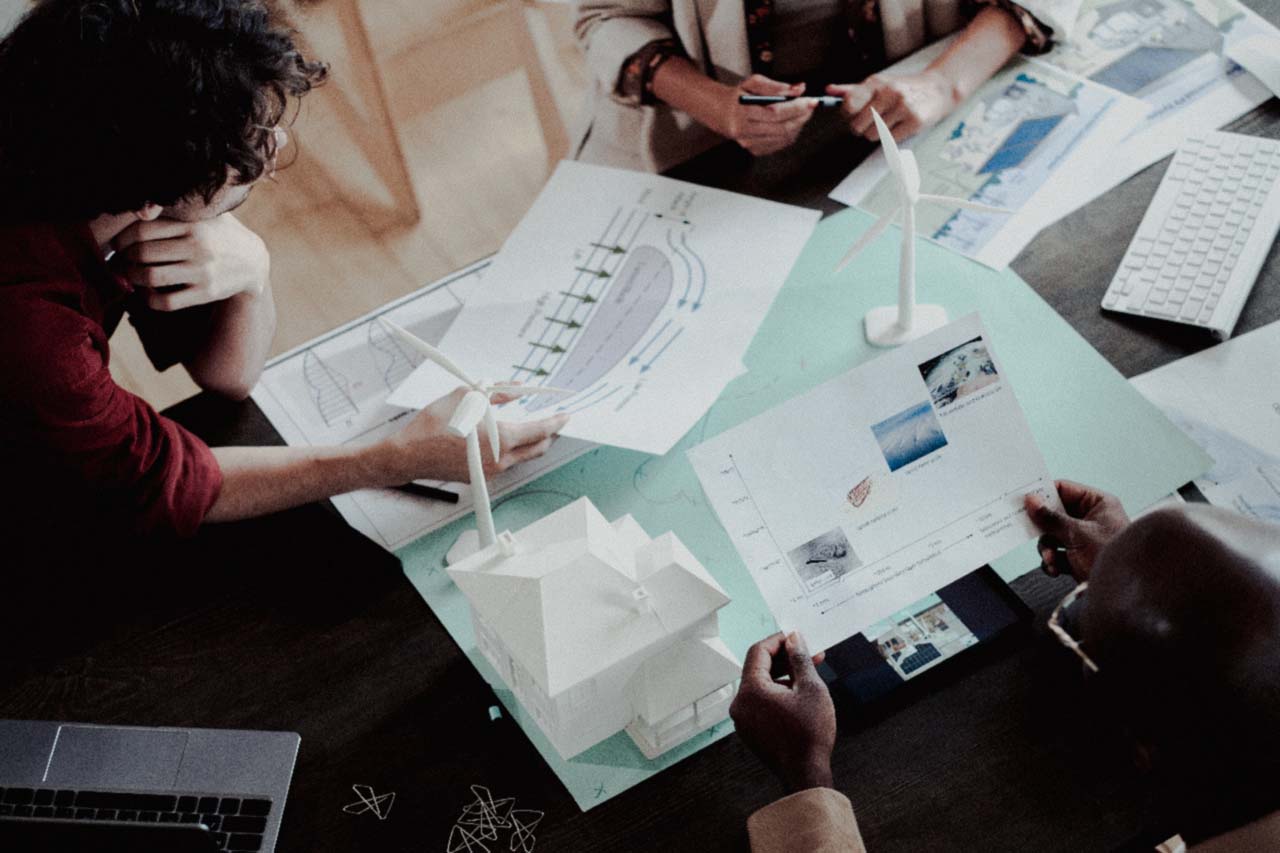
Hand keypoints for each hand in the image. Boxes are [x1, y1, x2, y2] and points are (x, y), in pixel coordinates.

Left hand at [110, 213, 269, 310]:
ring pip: (150, 277)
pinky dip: (149, 299)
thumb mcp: (205, 215)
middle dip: (124, 258)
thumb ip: (176, 210)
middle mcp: (198, 247)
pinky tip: (148, 292)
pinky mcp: (205, 293)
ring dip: (133, 277)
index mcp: (193, 225)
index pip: (142, 230)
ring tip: (130, 274)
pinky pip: (166, 301)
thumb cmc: (219, 235)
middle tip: (120, 260)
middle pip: (142, 253)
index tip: (117, 243)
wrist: (253, 263)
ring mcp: (202, 272)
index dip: (121, 238)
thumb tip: (140, 207)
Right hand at [372, 388, 568, 484]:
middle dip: (549, 435)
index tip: (567, 415)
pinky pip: (504, 462)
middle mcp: (500, 461)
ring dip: (530, 443)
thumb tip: (518, 388)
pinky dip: (511, 450)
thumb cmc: (434, 425)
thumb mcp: (467, 397)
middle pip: (537, 448)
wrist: (407, 455)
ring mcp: (491, 473)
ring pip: (522, 457)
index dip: (556, 422)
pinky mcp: (480, 478)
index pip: (540, 431)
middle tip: (554, 422)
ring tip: (532, 427)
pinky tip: (505, 438)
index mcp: (501, 439)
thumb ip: (498, 393)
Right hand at [718, 75, 816, 155]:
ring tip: (801, 112)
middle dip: (801, 117)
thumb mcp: (754, 83)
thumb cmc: (740, 96)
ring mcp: (749, 144)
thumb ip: (776, 86)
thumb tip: (799, 89)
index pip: (775, 113)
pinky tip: (791, 122)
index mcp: (742, 112)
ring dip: (798, 124)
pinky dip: (791, 132)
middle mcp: (744, 131)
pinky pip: (781, 143)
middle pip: (782, 128)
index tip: (811, 100)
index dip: (796, 107)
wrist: (723, 114)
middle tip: (811, 106)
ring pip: (784, 137)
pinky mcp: (756, 150)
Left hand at [730, 631, 835, 791]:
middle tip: (809, 653)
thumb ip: (800, 658)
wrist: (806, 774)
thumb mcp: (811, 688)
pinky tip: (798, 693)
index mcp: (750, 691)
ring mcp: (742, 719)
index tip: (797, 637)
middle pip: (758, 668)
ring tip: (809, 673)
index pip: (758, 651)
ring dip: (782, 675)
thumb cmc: (810, 733)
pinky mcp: (750, 730)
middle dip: (784, 658)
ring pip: (760, 685)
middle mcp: (740, 703)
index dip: (778, 640)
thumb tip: (794, 638)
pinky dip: (777, 693)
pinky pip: (760, 702)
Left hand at [827, 70, 957, 142]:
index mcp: (876, 82)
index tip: (854, 116)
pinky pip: (890, 141)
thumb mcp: (878, 84)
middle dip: (862, 128)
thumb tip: (829, 90)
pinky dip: (892, 137)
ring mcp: (902, 106)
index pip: (848, 105)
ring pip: (872, 136)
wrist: (937, 89)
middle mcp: (888, 92)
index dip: (848, 116)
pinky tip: (900, 126)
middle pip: (858, 126)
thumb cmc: (903, 89)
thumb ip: (852, 90)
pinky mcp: (914, 121)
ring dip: (878, 134)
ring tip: (889, 122)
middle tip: (873, 122)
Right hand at [1025, 480, 1130, 581]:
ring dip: (1047, 548)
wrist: (1123, 593)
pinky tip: (1055, 569)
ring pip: (1053, 536)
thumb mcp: (1077, 534)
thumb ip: (1050, 517)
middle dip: (1045, 529)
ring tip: (1051, 558)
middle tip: (1032, 530)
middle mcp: (1091, 519)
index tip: (1024, 500)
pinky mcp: (1079, 557)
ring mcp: (1084, 539)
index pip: (1065, 490)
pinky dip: (1052, 561)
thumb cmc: (1109, 556)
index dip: (1044, 494)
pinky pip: (1057, 553)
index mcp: (1098, 504)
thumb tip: (1030, 501)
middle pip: (1055, 514)